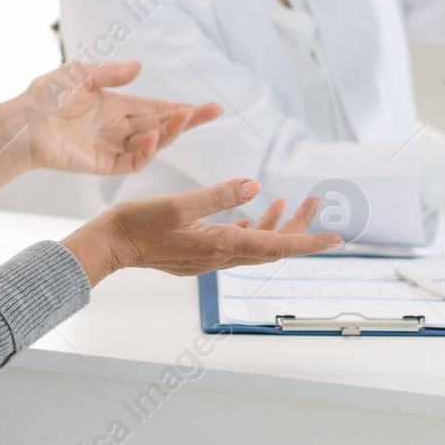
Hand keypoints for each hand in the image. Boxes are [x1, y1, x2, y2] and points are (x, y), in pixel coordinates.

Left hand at [0, 61, 220, 203]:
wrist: (24, 122)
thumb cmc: (45, 96)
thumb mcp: (79, 74)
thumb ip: (110, 73)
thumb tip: (139, 67)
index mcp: (115, 106)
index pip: (154, 108)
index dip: (179, 108)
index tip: (205, 106)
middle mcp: (118, 128)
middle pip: (161, 125)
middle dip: (187, 120)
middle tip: (212, 112)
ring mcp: (112, 148)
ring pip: (152, 144)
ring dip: (170, 132)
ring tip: (184, 117)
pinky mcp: (103, 165)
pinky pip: (133, 162)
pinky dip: (147, 151)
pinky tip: (154, 137)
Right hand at [60, 179, 341, 286]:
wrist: (108, 245)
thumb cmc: (137, 223)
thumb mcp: (178, 204)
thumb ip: (218, 196)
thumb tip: (256, 188)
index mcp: (221, 244)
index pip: (276, 246)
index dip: (309, 241)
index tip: (336, 239)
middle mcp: (220, 256)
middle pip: (273, 246)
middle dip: (299, 227)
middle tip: (317, 202)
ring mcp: (210, 257)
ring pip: (257, 244)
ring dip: (277, 226)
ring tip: (290, 202)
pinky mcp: (199, 252)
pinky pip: (237, 243)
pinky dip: (253, 228)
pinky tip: (253, 215)